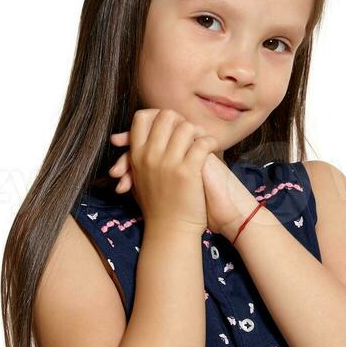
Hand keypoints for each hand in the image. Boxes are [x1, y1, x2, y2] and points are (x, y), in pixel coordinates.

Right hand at [105, 108, 218, 233]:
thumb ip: (135, 158)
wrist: (170, 231)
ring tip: (202, 140)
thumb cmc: (158, 206)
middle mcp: (150, 155)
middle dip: (180, 120)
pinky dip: (211, 142)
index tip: (169, 126)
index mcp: (137, 156)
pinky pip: (202, 143)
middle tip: (189, 131)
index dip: (157, 115)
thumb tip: (132, 138)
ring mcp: (168, 162)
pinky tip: (213, 148)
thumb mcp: (139, 179)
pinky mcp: (187, 171)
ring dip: (197, 131)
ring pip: (185, 127)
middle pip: (165, 117)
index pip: (141, 118)